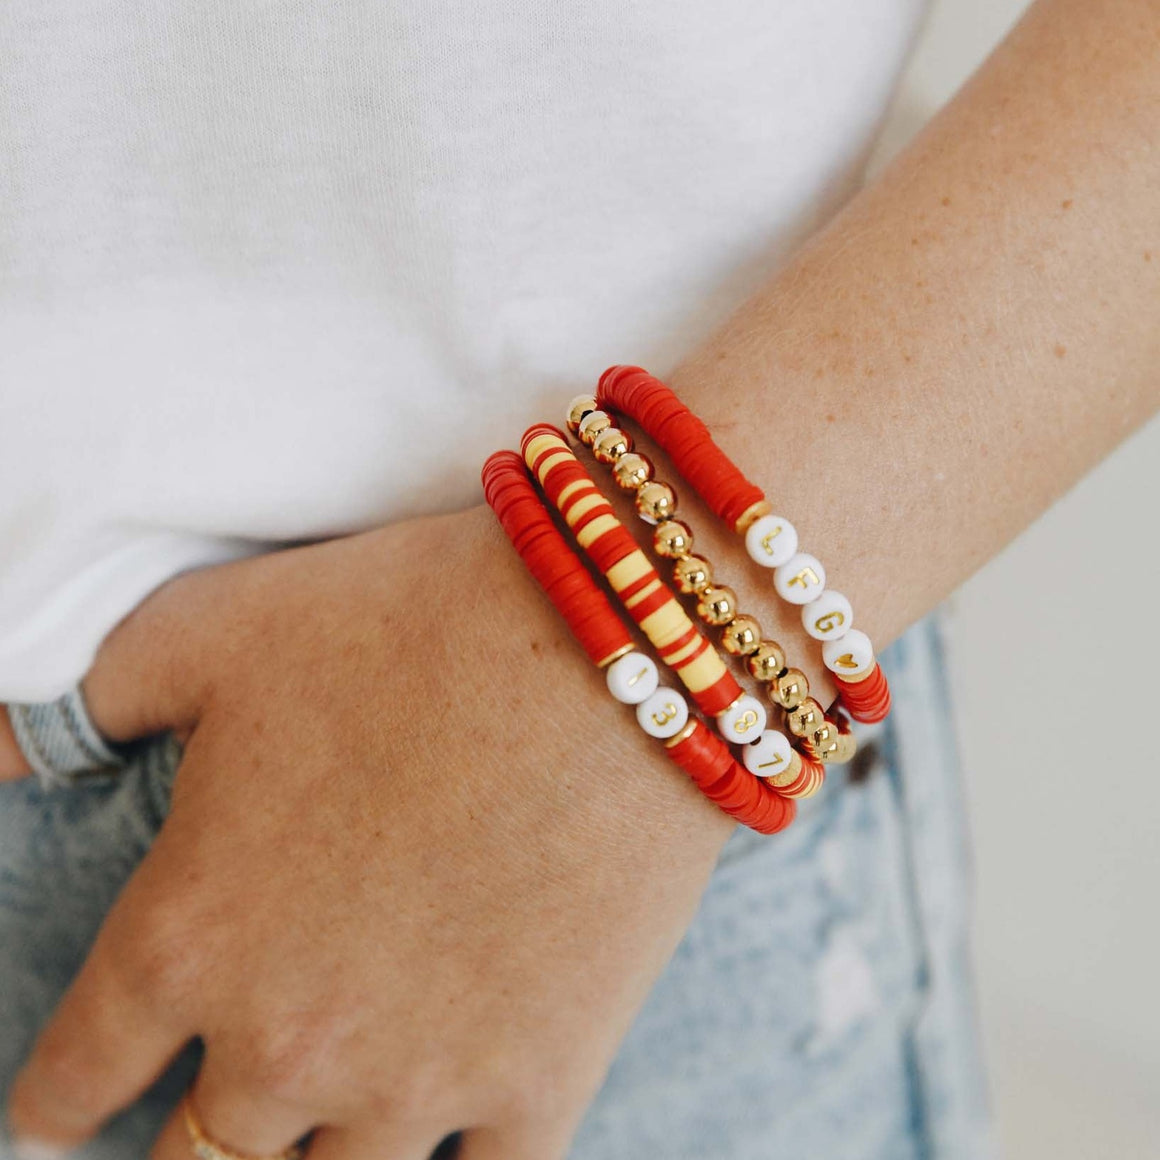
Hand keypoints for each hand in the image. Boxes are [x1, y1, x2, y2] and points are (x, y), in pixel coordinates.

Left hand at [6, 502, 735, 1158]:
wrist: (611, 647)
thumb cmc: (406, 624)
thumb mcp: (211, 631)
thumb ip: (79, 701)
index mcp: (188, 938)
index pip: (72, 1080)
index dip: (55, 1099)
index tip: (65, 1106)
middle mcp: (286, 1040)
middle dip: (175, 1157)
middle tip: (190, 1135)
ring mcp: (420, 1077)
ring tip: (304, 1151)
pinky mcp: (542, 1079)